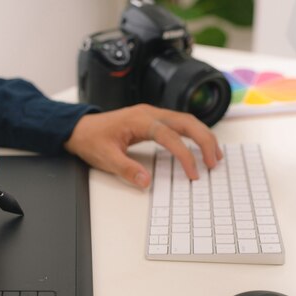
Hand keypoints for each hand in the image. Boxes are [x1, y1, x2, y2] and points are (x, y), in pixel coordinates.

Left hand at [64, 104, 221, 187]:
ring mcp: (153, 114)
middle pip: (187, 122)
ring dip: (203, 136)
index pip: (171, 136)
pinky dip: (194, 135)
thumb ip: (127, 170)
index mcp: (140, 120)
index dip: (185, 155)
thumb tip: (147, 182)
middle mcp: (150, 113)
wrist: (80, 128)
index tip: (194, 173)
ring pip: (186, 121)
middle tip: (214, 162)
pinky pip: (179, 124)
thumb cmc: (92, 140)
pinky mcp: (153, 120)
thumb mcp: (106, 158)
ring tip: (214, 156)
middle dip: (205, 141)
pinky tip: (200, 146)